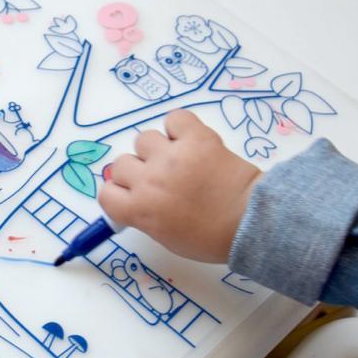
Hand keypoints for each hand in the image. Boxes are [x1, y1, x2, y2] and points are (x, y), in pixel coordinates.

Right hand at [98, 110, 261, 262]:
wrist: (251, 222)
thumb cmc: (209, 238)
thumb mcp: (166, 238)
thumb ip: (145, 216)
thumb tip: (137, 198)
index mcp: (139, 209)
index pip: (106, 192)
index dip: (119, 193)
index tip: (133, 195)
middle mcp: (148, 180)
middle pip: (120, 164)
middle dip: (137, 171)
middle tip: (159, 179)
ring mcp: (171, 156)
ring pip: (143, 139)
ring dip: (156, 149)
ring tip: (178, 159)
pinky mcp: (195, 137)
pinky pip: (174, 119)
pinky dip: (179, 127)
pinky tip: (189, 140)